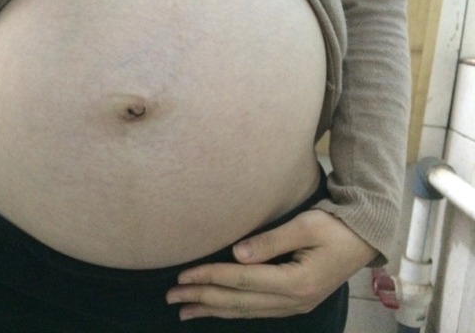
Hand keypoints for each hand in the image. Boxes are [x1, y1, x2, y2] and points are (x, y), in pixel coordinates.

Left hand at [166, 209, 377, 319]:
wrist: (364, 240)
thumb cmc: (336, 227)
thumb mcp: (306, 225)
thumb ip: (271, 240)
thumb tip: (236, 254)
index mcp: (296, 281)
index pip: (241, 280)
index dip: (209, 277)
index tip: (183, 274)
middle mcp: (293, 300)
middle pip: (238, 301)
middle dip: (202, 297)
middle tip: (171, 295)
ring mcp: (294, 306)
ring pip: (244, 311)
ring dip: (212, 308)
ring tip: (184, 309)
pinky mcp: (293, 303)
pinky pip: (255, 311)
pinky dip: (230, 310)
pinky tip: (215, 309)